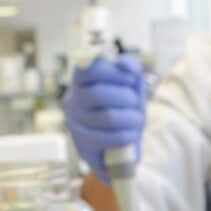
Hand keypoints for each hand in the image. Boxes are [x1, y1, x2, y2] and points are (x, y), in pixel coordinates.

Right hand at [63, 56, 145, 182]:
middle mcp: (72, 101)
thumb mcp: (132, 85)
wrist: (124, 147)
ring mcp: (74, 125)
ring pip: (105, 117)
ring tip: (137, 119)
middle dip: (126, 97)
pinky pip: (105, 139)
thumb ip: (130, 67)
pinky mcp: (81, 146)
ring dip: (131, 118)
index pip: (87, 69)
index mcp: (81, 81)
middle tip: (135, 103)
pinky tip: (132, 135)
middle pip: (97, 94)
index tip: (131, 78)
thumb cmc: (126, 109)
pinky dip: (125, 136)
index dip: (112, 72)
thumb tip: (124, 63)